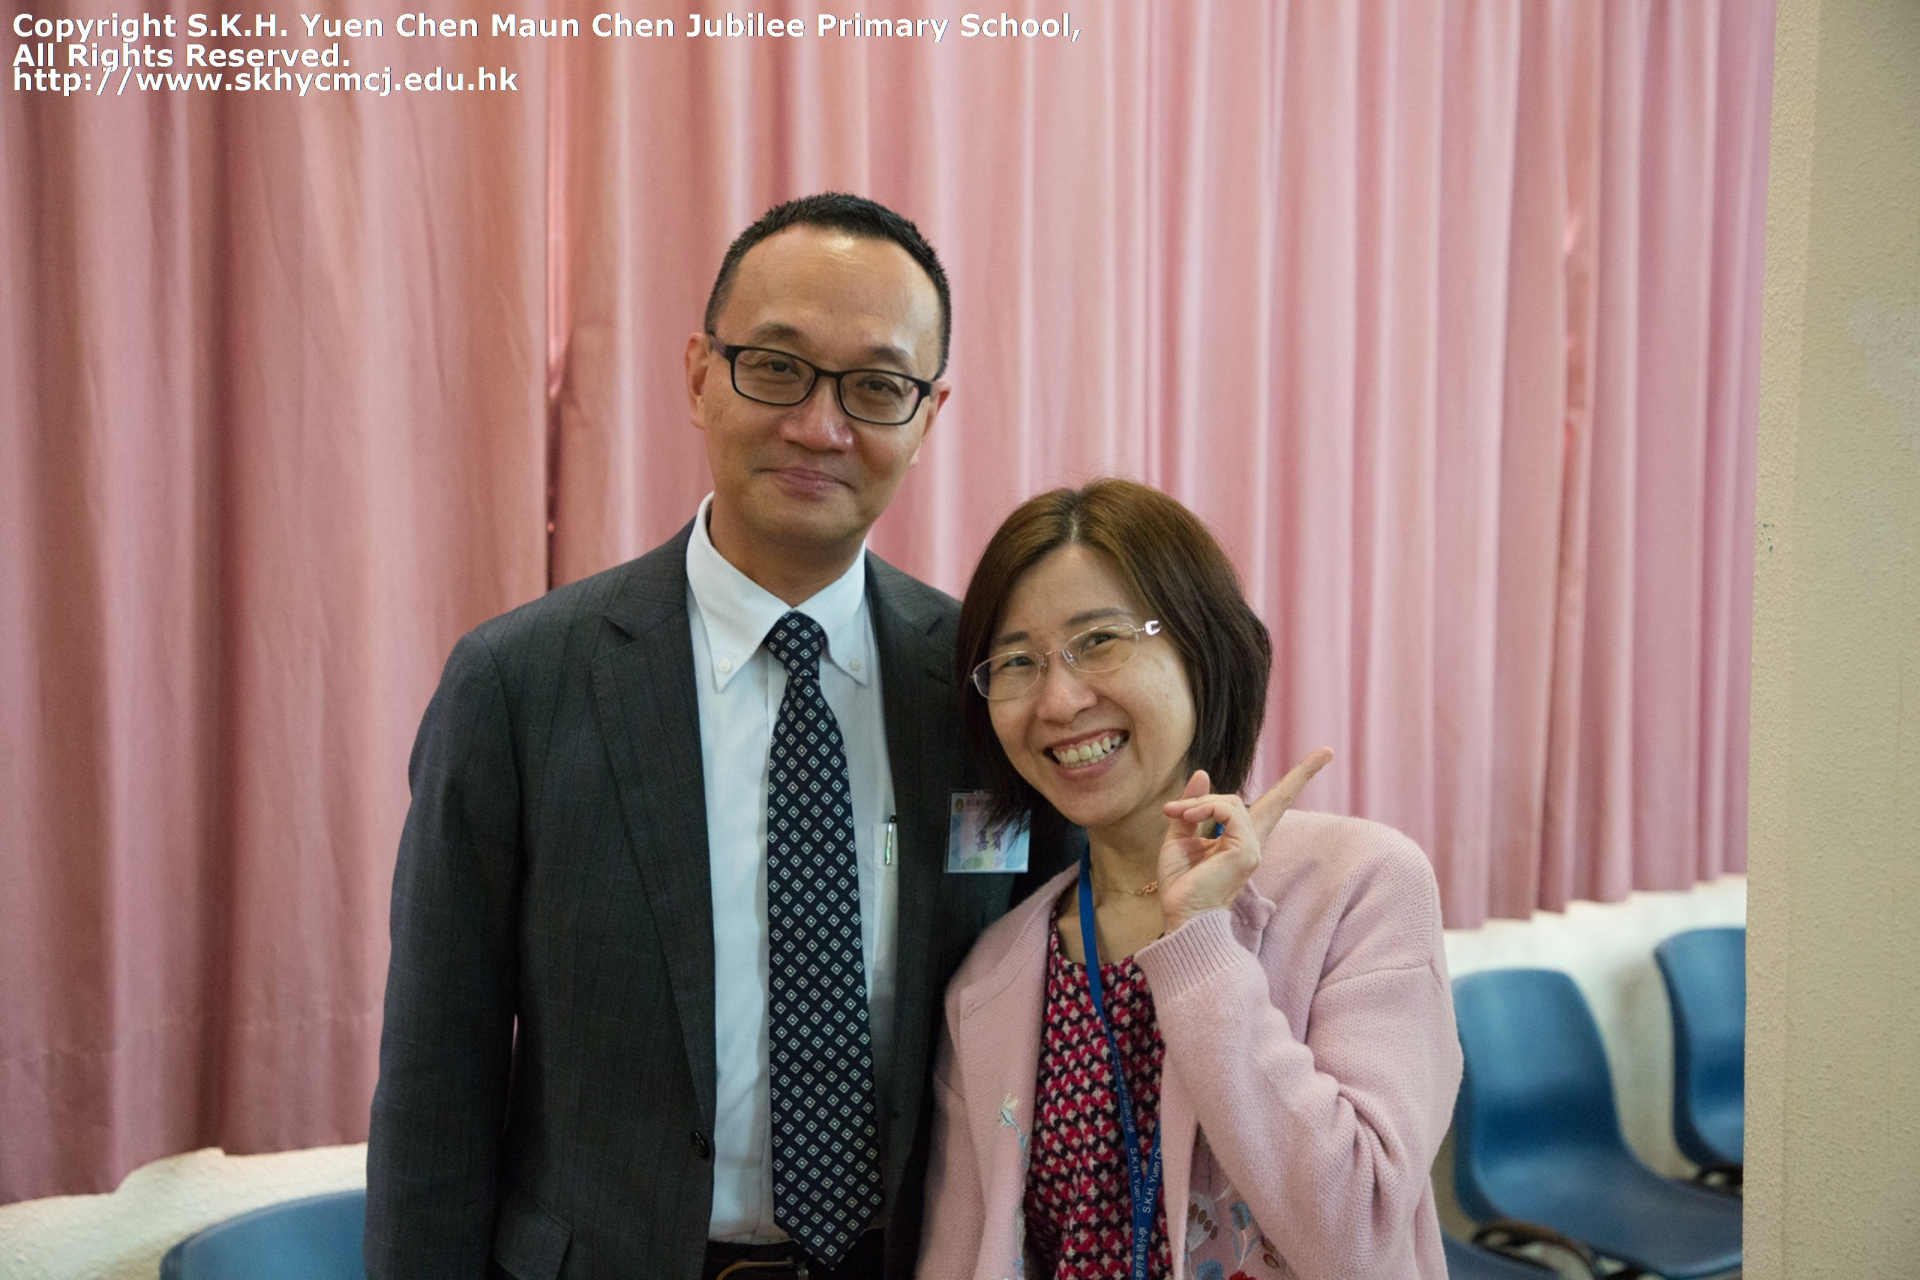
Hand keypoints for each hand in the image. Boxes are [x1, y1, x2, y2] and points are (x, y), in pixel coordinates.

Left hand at [1157, 748, 1333, 931]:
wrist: (1182, 915)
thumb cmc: (1181, 884)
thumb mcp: (1180, 837)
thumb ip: (1192, 808)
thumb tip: (1202, 773)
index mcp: (1241, 838)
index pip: (1274, 805)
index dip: (1296, 780)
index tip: (1324, 756)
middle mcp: (1253, 841)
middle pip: (1281, 799)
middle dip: (1302, 773)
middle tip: (1325, 752)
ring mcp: (1253, 847)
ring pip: (1230, 801)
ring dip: (1199, 802)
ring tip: (1175, 813)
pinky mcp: (1245, 850)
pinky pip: (1227, 810)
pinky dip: (1203, 808)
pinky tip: (1186, 815)